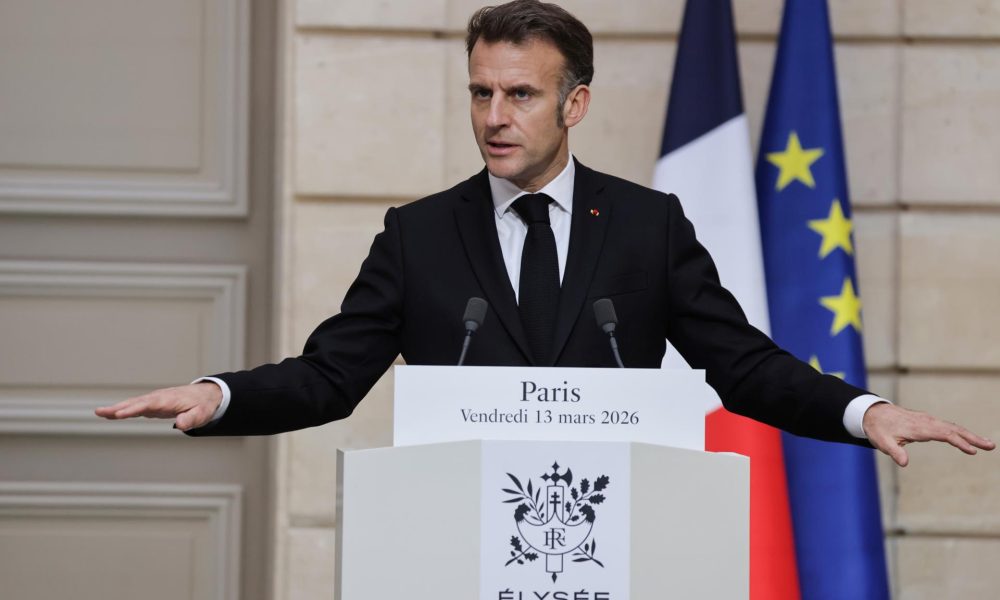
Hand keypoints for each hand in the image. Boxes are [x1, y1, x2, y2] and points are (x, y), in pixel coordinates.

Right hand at [95, 382, 222, 430]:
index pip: (149, 404)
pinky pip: (135, 407)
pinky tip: (111, 414)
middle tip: (100, 412)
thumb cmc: (203, 405)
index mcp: (169, 400)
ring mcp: (154, 401)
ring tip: (99, 412)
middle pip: (136, 402)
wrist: (206, 395)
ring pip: (133, 404)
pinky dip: (123, 410)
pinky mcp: (153, 405)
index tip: (120, 414)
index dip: (134, 409)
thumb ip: (191, 419)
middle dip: (119, 407)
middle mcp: (158, 398)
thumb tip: (181, 424)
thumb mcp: (201, 414)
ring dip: (116, 408)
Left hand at [863, 402, 994, 466]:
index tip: (972, 451)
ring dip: (970, 435)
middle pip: (954, 429)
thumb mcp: (882, 442)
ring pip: (953, 427)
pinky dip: (960, 433)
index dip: (958, 442)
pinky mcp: (927, 422)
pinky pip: (947, 427)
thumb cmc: (878, 429)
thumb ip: (894, 452)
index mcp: (918, 427)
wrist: (872, 413)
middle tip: (990, 446)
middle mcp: (926, 422)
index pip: (943, 434)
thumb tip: (904, 463)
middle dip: (972, 438)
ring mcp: (928, 420)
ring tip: (987, 445)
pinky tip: (968, 439)